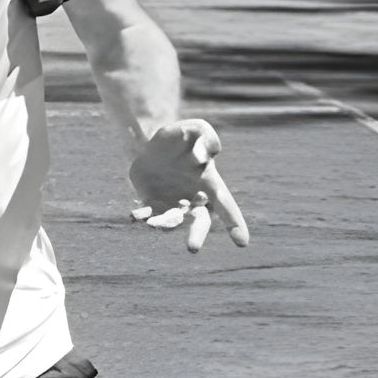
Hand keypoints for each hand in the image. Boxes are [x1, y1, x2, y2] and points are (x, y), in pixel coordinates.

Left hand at [128, 118, 248, 252]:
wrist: (153, 142)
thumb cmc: (182, 137)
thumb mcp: (196, 129)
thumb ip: (207, 138)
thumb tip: (203, 158)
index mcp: (211, 185)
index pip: (227, 206)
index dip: (235, 224)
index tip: (242, 243)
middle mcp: (194, 201)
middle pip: (200, 223)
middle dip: (196, 235)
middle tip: (192, 249)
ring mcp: (173, 205)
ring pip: (172, 221)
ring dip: (165, 225)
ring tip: (154, 224)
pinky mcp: (152, 204)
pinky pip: (149, 214)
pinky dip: (143, 217)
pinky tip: (135, 216)